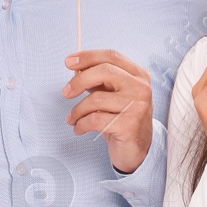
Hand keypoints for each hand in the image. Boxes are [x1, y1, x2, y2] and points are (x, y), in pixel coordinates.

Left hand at [63, 49, 154, 172]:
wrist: (137, 149)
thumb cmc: (122, 119)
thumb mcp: (113, 95)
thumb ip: (99, 81)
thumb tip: (76, 68)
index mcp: (138, 75)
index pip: (111, 56)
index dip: (88, 56)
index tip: (69, 62)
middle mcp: (141, 88)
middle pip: (104, 71)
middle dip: (79, 81)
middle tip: (66, 92)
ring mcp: (137, 106)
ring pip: (96, 99)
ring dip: (77, 110)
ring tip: (72, 118)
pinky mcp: (129, 125)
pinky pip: (95, 120)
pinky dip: (81, 124)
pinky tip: (79, 128)